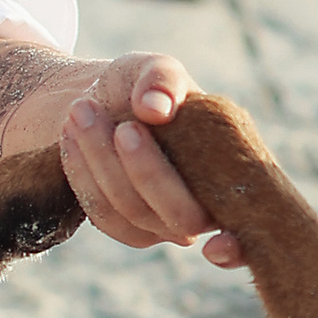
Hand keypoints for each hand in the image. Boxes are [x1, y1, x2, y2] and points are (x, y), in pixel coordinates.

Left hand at [55, 56, 243, 268]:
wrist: (102, 102)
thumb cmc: (144, 88)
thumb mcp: (155, 69)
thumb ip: (162, 79)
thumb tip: (155, 111)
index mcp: (232, 175)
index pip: (246, 227)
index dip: (235, 249)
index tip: (217, 247)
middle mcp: (205, 211)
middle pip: (179, 215)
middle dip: (146, 171)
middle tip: (121, 125)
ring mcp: (165, 226)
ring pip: (131, 212)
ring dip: (102, 162)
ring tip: (81, 111)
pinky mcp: (129, 229)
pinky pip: (103, 214)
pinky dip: (83, 173)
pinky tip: (71, 134)